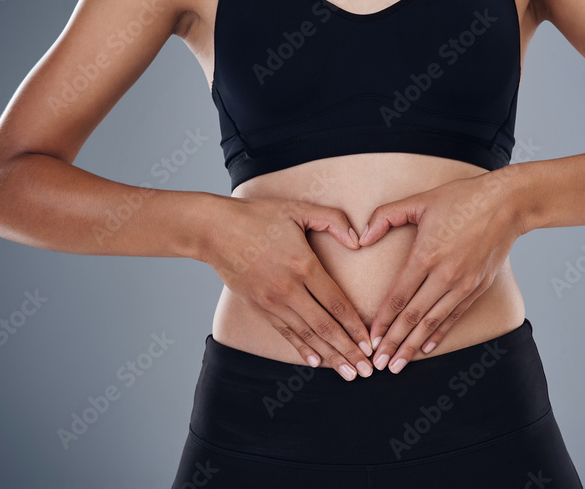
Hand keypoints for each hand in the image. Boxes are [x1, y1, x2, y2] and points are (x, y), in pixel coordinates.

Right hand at [201, 195, 373, 380]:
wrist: (214, 230)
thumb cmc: (257, 216)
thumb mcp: (298, 210)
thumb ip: (332, 220)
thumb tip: (358, 239)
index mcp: (303, 265)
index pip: (337, 303)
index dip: (356, 327)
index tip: (370, 344)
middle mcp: (289, 289)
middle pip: (325, 326)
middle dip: (349, 351)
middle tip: (367, 370)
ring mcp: (271, 301)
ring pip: (307, 335)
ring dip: (330, 356)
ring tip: (349, 374)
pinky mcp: (258, 307)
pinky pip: (285, 333)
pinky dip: (302, 349)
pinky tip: (316, 362)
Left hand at [358, 169, 521, 372]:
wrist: (508, 203)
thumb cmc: (462, 198)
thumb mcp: (419, 200)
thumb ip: (385, 216)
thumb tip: (361, 237)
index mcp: (426, 255)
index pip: (397, 297)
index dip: (382, 321)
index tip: (370, 339)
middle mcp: (444, 275)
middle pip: (412, 317)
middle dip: (393, 343)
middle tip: (377, 363)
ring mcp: (463, 284)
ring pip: (432, 323)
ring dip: (413, 346)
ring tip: (397, 365)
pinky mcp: (478, 288)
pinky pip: (454, 317)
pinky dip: (439, 334)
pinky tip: (426, 348)